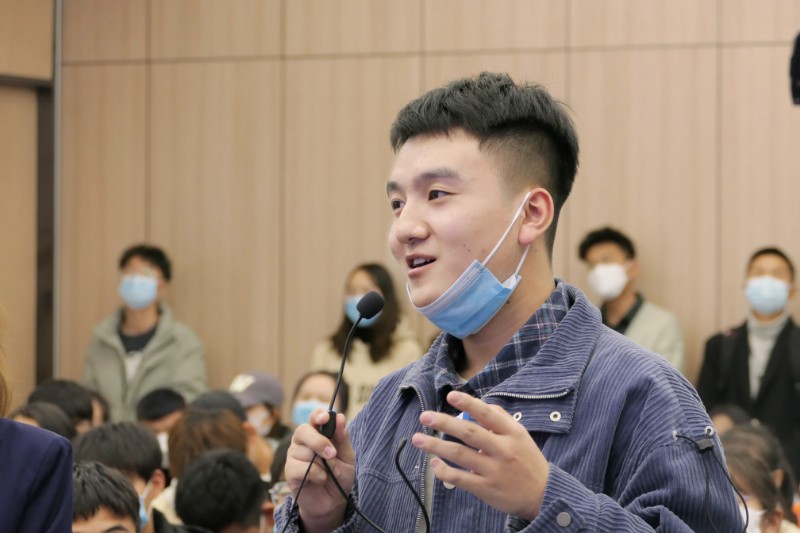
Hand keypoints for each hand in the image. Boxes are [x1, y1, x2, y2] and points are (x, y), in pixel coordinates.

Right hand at [285, 409, 355, 532]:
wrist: (333, 501)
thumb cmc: (339, 475)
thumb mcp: (347, 456)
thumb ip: (343, 437)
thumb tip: (340, 417)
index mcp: (317, 433)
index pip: (313, 417)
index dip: (318, 415)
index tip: (325, 418)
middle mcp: (302, 441)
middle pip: (303, 431)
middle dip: (320, 442)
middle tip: (333, 454)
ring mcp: (293, 456)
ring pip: (306, 452)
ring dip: (324, 465)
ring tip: (330, 473)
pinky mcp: (289, 471)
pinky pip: (302, 468)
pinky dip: (318, 475)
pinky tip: (321, 480)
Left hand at [410, 391, 548, 520]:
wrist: (543, 495)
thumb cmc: (528, 461)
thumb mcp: (521, 435)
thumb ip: (501, 419)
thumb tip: (480, 404)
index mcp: (512, 433)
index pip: (487, 414)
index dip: (468, 403)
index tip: (450, 396)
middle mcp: (502, 450)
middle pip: (469, 433)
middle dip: (444, 423)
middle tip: (425, 416)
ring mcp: (494, 470)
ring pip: (459, 454)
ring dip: (435, 446)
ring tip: (418, 439)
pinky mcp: (486, 488)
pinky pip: (460, 478)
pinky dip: (444, 470)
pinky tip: (434, 463)